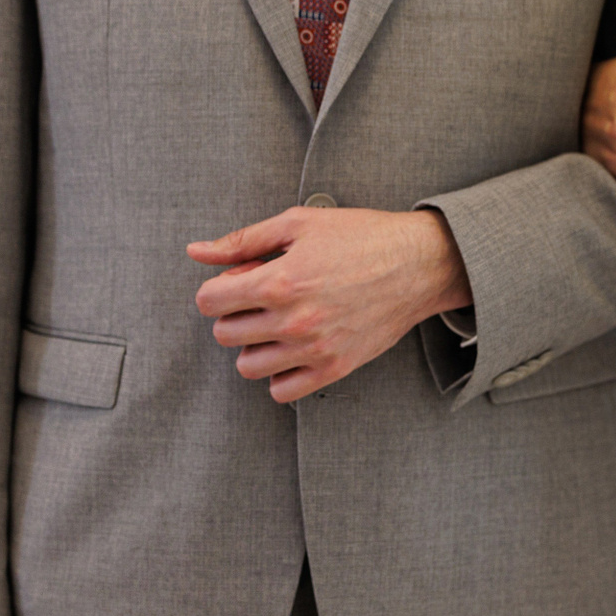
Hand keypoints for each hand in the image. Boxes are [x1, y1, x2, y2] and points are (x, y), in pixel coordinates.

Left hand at [189, 207, 470, 402]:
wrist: (419, 264)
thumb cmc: (362, 237)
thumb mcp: (299, 224)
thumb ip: (243, 240)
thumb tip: (197, 252)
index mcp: (280, 281)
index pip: (210, 301)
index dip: (218, 287)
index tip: (239, 281)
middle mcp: (294, 320)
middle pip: (224, 334)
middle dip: (234, 314)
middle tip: (261, 299)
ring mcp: (314, 349)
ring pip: (247, 366)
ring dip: (253, 346)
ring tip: (275, 325)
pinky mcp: (335, 368)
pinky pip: (282, 391)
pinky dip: (279, 374)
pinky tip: (292, 350)